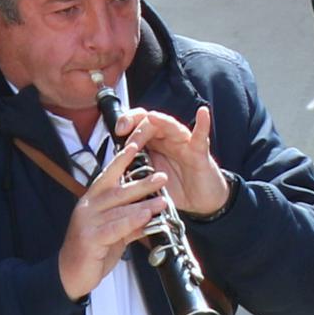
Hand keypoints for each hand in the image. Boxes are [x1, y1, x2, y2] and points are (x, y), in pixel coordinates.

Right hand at [58, 127, 176, 299]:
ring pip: (119, 209)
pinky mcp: (90, 239)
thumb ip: (129, 220)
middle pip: (118, 189)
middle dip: (141, 182)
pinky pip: (115, 227)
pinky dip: (133, 222)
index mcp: (92, 199)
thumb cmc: (91, 250)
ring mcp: (87, 222)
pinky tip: (147, 218)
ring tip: (162, 200)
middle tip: (162, 176)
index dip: (122, 158)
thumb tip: (149, 212)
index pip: (109, 174)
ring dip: (143, 204)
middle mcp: (88, 206)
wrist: (69, 275)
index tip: (136, 142)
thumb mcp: (113, 231)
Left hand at [122, 104, 232, 219]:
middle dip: (138, 129)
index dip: (128, 122)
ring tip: (153, 118)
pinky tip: (202, 113)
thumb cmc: (175, 187)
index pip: (139, 123)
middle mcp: (168, 139)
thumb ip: (133, 172)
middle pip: (152, 123)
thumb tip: (110, 173)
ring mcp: (184, 143)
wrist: (199, 202)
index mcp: (153, 143)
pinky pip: (201, 136)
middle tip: (130, 144)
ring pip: (172, 126)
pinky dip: (203, 123)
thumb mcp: (148, 180)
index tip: (118, 131)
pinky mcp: (199, 153)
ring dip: (161, 122)